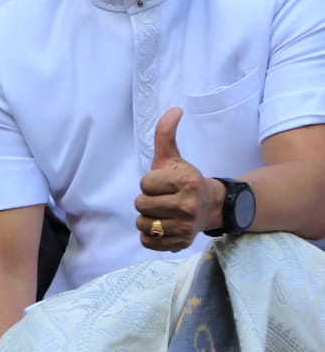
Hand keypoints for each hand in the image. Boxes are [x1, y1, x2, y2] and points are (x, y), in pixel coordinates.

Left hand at [135, 108, 221, 252]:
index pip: (144, 184)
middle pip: (141, 204)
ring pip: (142, 223)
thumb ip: (166, 134)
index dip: (150, 183)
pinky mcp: (180, 243)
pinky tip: (163, 226)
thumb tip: (175, 109)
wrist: (212, 207)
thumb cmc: (185, 180)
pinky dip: (150, 236)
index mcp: (186, 181)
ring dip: (147, 218)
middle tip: (163, 199)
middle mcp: (188, 205)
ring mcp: (185, 226)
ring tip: (163, 213)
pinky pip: (147, 241)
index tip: (164, 184)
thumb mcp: (174, 157)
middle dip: (147, 200)